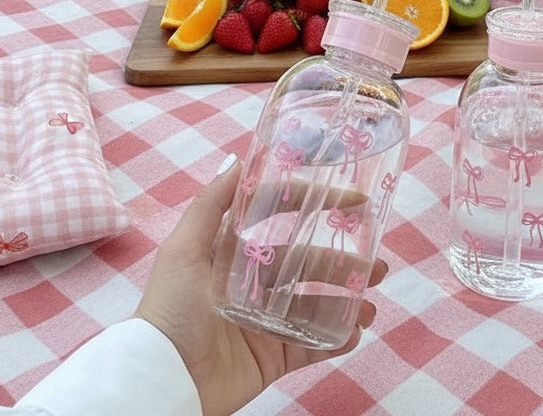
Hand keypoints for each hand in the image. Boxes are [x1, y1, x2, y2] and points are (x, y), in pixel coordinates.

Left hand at [134, 157, 386, 415]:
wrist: (162, 383)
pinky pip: (312, 345)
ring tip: (372, 305)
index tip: (353, 199)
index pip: (281, 216)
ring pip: (317, 303)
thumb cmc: (168, 312)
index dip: (316, 203)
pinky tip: (355, 332)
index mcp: (234, 250)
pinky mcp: (272, 356)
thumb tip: (237, 159)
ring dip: (348, 301)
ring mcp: (266, 320)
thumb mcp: (182, 251)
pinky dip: (336, 339)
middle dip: (344, 262)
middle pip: (308, 263)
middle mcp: (253, 281)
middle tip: (379, 264)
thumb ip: (209, 205)